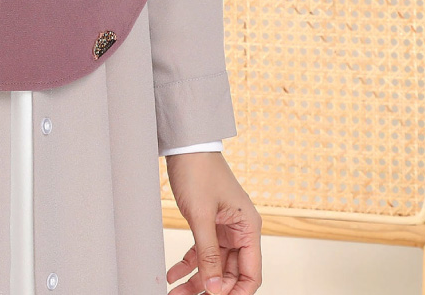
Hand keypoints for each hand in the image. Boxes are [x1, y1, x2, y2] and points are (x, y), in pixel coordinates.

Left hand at [165, 151, 260, 292]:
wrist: (184, 144)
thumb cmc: (198, 171)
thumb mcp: (201, 215)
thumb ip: (208, 254)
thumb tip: (215, 288)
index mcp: (248, 227)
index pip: (251, 274)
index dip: (237, 293)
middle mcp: (239, 230)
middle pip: (230, 273)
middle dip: (211, 289)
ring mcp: (223, 228)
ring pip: (213, 265)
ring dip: (196, 281)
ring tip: (175, 293)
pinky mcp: (208, 223)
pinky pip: (201, 252)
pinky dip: (189, 265)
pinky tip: (173, 275)